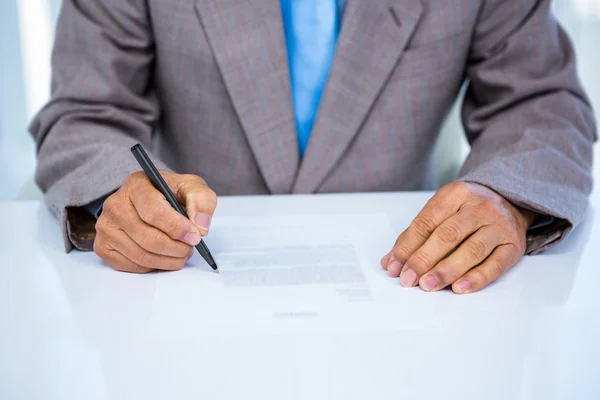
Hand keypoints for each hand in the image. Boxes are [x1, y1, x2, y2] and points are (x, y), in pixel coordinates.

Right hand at [94, 171, 217, 272]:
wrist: (150, 199)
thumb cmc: (170, 193)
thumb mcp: (191, 187)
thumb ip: (201, 201)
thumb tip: (200, 226)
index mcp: (136, 185)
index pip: (154, 211)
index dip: (177, 228)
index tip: (195, 237)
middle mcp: (115, 204)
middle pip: (148, 238)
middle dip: (176, 248)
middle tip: (190, 248)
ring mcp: (106, 227)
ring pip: (141, 255)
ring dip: (168, 260)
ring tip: (181, 253)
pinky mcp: (103, 246)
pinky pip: (132, 266)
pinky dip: (154, 266)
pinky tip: (164, 257)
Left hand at [381, 182, 535, 293]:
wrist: (511, 201)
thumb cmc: (468, 209)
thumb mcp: (442, 210)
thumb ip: (415, 235)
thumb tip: (391, 263)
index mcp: (455, 194)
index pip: (426, 222)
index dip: (408, 247)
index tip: (395, 267)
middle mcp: (479, 207)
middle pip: (447, 235)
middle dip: (424, 259)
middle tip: (408, 279)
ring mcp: (498, 226)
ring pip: (471, 250)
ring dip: (446, 270)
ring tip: (428, 285)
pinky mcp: (513, 246)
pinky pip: (495, 265)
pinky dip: (476, 278)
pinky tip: (459, 288)